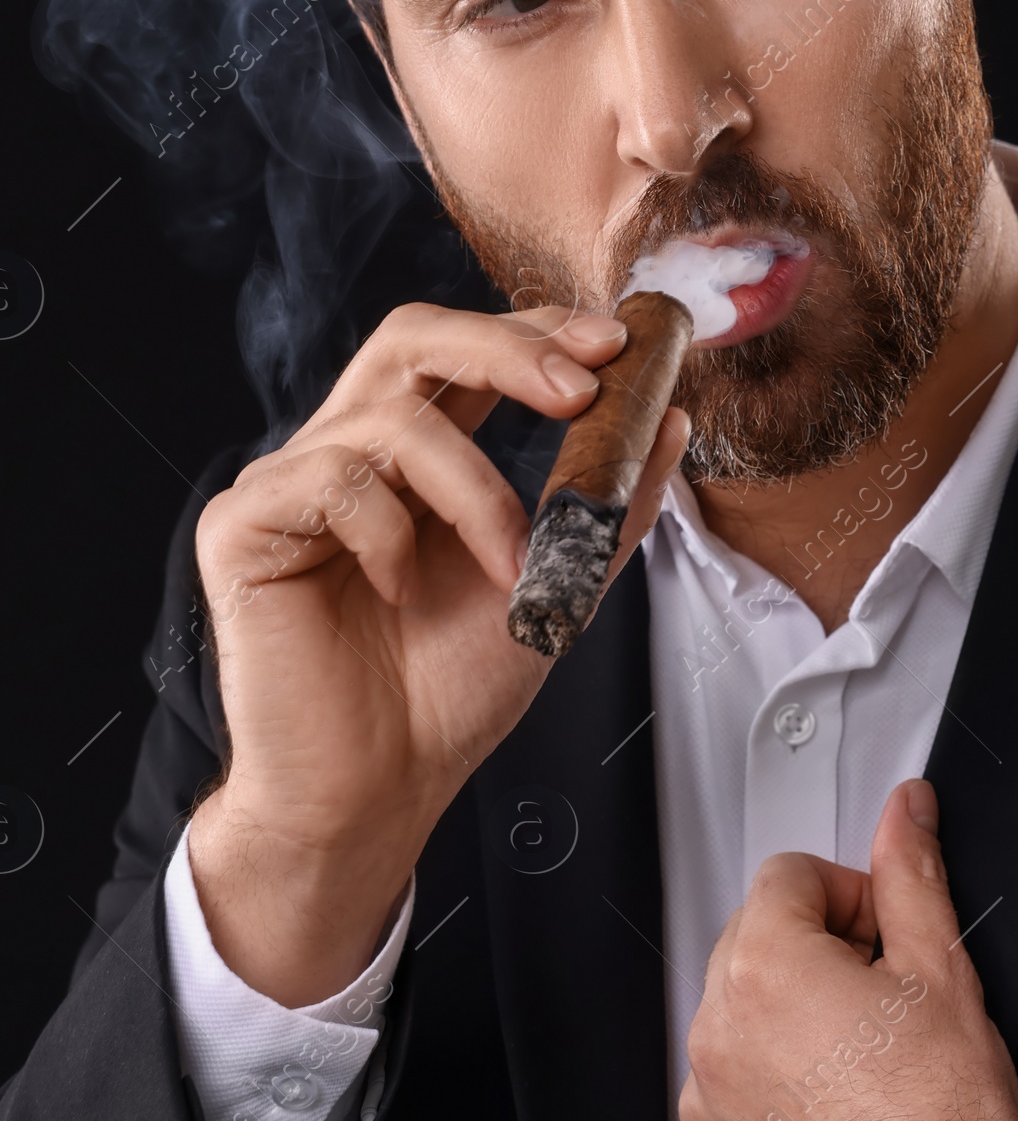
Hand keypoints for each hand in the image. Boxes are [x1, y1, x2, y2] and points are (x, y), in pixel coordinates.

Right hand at [187, 301, 687, 1004]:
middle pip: (414, 337)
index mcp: (415, 459)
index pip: (466, 352)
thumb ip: (607, 506)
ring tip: (510, 571)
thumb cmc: (448, 694)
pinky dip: (389, 533)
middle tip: (581, 389)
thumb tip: (673, 421)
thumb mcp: (557, 587)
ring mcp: (291, 485)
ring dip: (477, 492)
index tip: (614, 345)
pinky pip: (328, 480)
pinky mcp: (242, 527)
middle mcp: (349, 455)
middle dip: (508, 349)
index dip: (534, 331)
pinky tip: (400, 593)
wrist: (377, 789)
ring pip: (390, 418)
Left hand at [676, 779, 1017, 1120]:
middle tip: (881, 1002)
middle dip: (813, 956)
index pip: (787, 878)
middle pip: (753, 944)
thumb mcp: (941, 969)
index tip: (882, 938)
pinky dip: (767, 1103)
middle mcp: (717, 1033)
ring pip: (736, 1024)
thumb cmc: (950, 1120)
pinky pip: (725, 1103)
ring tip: (860, 1069)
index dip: (849, 899)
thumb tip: (906, 811)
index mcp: (765, 968)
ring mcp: (705, 1107)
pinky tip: (831, 1120)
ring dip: (785, 1028)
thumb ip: (910, 872)